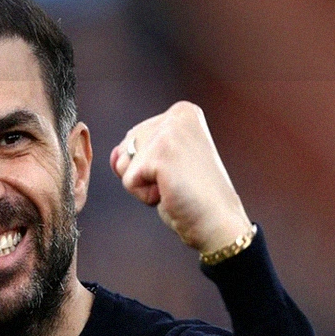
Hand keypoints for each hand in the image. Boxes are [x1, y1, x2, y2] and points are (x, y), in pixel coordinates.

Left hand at [109, 101, 251, 255]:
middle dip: (144, 173)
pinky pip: (128, 181)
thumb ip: (135, 152)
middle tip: (177, 182)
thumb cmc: (193, 198)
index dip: (149, 165)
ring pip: (124, 164)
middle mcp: (177, 114)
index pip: (134, 138)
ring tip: (174, 187)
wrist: (219, 224)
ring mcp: (169, 131)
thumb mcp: (162, 167)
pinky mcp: (160, 153)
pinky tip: (171, 194)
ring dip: (143, 185)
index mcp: (182, 112)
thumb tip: (115, 155)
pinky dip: (145, 196)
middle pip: (126, 147)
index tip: (181, 172)